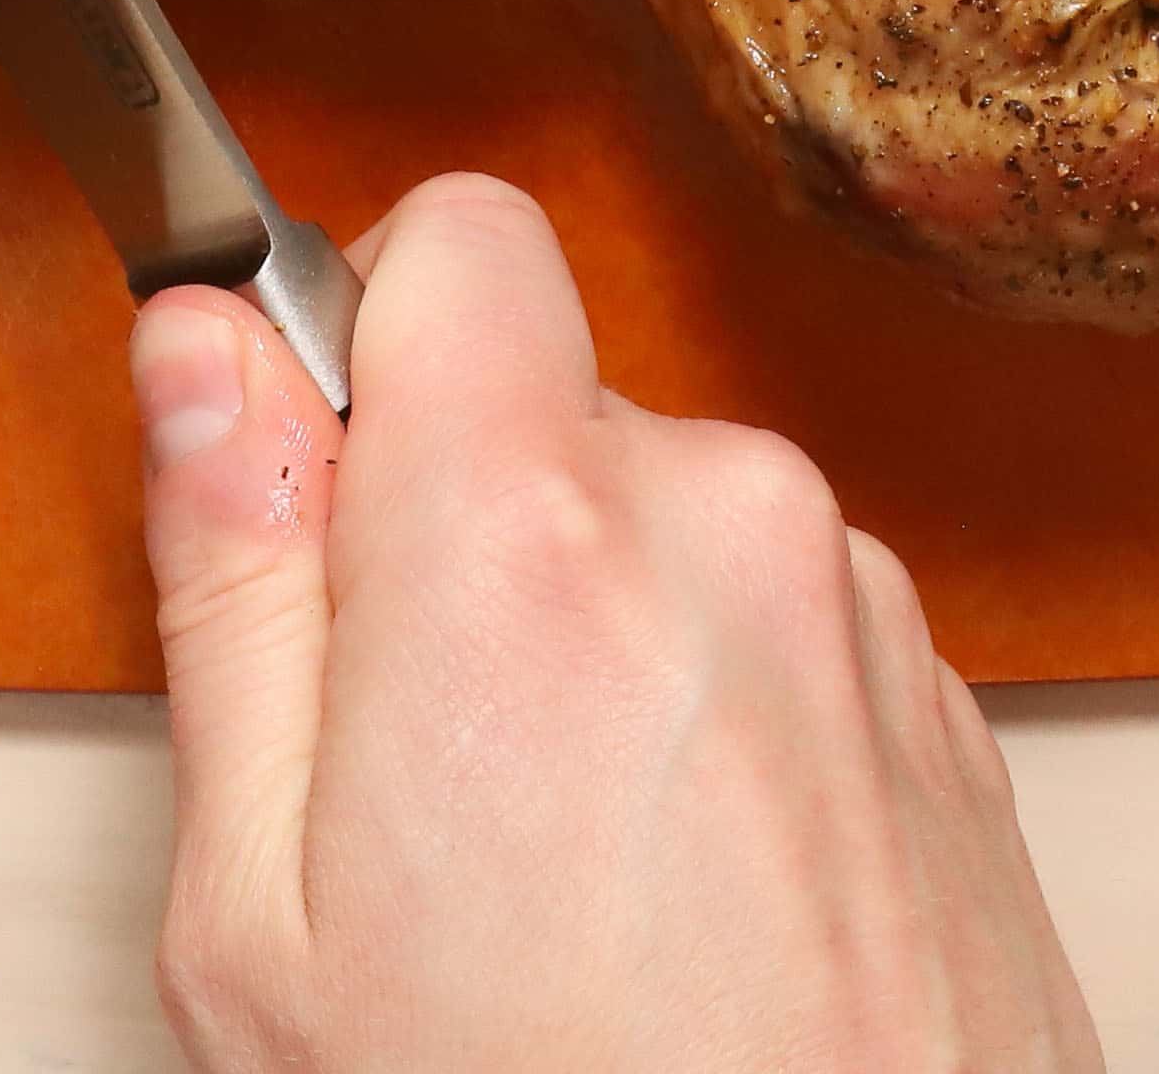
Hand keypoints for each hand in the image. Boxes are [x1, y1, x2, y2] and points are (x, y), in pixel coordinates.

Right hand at [134, 176, 1100, 1073]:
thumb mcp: (263, 919)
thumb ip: (232, 590)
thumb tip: (202, 354)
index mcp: (527, 538)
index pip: (452, 233)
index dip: (361, 343)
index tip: (316, 493)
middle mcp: (731, 526)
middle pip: (556, 409)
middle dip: (466, 539)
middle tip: (411, 793)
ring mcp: (868, 624)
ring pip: (675, 534)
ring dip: (607, 651)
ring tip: (563, 897)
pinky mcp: (956, 724)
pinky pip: (789, 644)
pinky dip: (726, 740)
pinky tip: (684, 925)